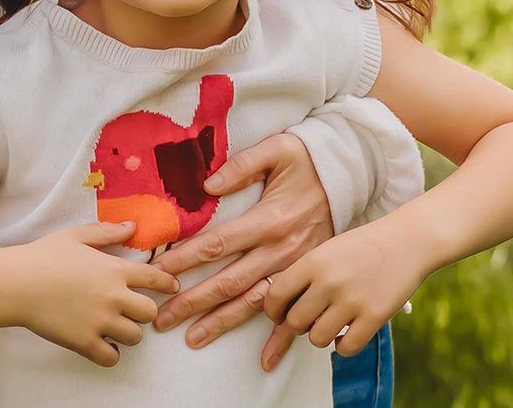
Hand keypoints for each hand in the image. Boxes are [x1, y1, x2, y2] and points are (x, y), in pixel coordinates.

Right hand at [4, 222, 179, 366]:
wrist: (16, 283)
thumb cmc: (43, 256)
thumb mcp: (75, 236)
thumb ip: (106, 232)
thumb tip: (131, 227)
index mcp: (113, 269)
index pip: (154, 277)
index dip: (167, 282)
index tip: (171, 286)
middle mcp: (112, 296)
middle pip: (150, 312)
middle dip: (143, 312)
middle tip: (130, 311)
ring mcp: (100, 321)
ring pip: (135, 337)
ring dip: (127, 333)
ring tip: (113, 328)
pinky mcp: (85, 342)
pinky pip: (112, 357)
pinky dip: (110, 353)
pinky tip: (101, 344)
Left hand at [150, 131, 332, 356]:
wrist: (353, 176)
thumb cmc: (308, 161)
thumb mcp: (278, 150)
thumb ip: (242, 165)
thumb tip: (208, 185)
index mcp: (269, 219)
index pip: (218, 243)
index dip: (186, 259)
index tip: (159, 272)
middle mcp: (280, 249)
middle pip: (228, 281)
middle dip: (192, 301)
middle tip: (161, 317)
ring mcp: (295, 268)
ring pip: (253, 302)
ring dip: (222, 323)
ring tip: (192, 339)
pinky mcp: (308, 278)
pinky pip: (292, 312)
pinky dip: (281, 339)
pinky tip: (266, 360)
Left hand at [263, 220, 426, 359]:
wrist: (407, 241)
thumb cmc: (363, 247)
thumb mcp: (326, 250)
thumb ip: (305, 275)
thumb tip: (282, 306)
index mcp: (313, 261)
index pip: (276, 295)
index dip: (274, 311)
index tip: (280, 316)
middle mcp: (329, 281)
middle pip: (294, 322)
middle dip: (297, 327)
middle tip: (307, 322)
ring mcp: (352, 300)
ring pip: (317, 338)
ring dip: (320, 337)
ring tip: (328, 326)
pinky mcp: (375, 316)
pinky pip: (346, 347)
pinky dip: (343, 346)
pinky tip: (346, 335)